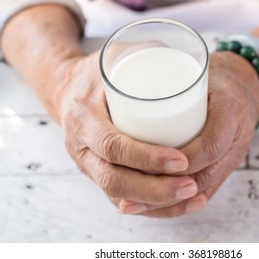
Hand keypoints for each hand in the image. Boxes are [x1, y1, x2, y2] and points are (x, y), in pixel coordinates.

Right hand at [55, 51, 208, 215]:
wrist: (66, 89)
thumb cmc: (97, 72)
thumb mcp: (117, 55)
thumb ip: (149, 53)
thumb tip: (190, 59)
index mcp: (82, 116)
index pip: (113, 146)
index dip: (147, 158)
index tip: (182, 160)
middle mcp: (79, 146)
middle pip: (115, 180)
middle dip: (156, 190)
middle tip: (191, 185)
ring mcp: (85, 162)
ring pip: (117, 194)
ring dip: (155, 203)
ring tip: (191, 196)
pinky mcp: (96, 171)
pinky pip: (119, 195)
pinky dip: (146, 205)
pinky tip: (175, 204)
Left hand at [121, 52, 258, 216]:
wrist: (244, 85)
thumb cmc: (213, 74)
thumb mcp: (195, 66)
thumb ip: (163, 63)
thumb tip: (118, 64)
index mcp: (232, 109)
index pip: (211, 144)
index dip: (182, 160)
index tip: (148, 164)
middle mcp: (238, 137)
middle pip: (205, 176)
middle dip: (165, 191)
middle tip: (129, 194)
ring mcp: (234, 154)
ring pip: (202, 189)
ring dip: (167, 203)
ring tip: (131, 206)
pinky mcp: (225, 164)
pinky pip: (205, 189)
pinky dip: (179, 202)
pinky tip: (154, 207)